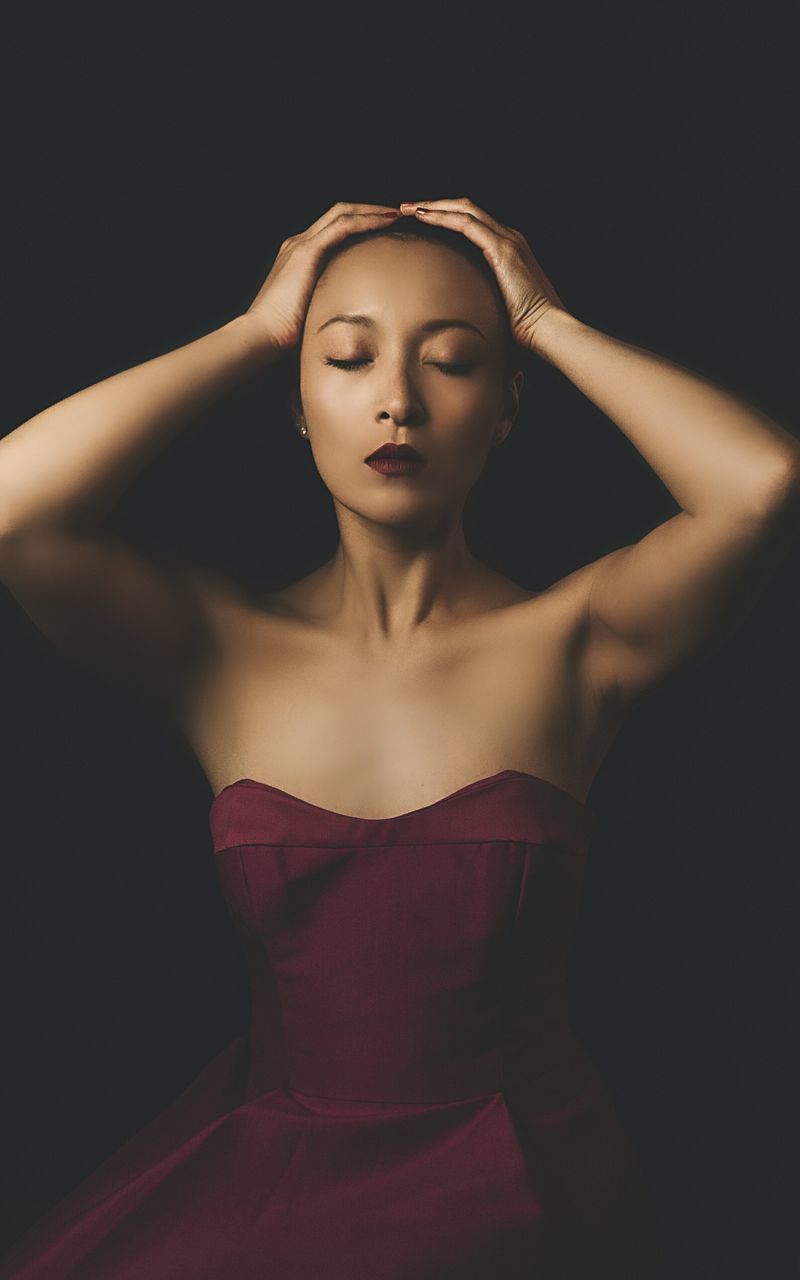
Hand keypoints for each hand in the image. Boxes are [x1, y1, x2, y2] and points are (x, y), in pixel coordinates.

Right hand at [244, 202, 400, 352]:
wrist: (262, 335)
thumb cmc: (284, 334)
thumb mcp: (311, 311)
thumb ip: (327, 302)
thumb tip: (349, 316)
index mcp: (298, 257)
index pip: (333, 229)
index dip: (359, 223)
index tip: (383, 228)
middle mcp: (298, 243)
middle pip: (339, 213)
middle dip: (368, 210)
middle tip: (395, 214)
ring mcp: (301, 244)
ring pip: (342, 213)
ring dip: (371, 211)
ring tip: (396, 214)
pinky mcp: (307, 252)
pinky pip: (343, 226)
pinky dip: (366, 220)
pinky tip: (385, 221)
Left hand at [398, 197, 568, 354]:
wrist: (547, 328)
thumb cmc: (526, 326)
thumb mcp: (499, 305)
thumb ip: (483, 297)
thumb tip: (463, 312)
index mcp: (509, 249)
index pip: (472, 222)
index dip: (446, 216)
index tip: (421, 219)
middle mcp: (509, 238)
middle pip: (466, 209)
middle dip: (436, 205)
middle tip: (408, 207)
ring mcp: (507, 240)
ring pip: (464, 210)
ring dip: (434, 206)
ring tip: (408, 207)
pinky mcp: (502, 249)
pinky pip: (466, 224)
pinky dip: (443, 217)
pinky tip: (423, 217)